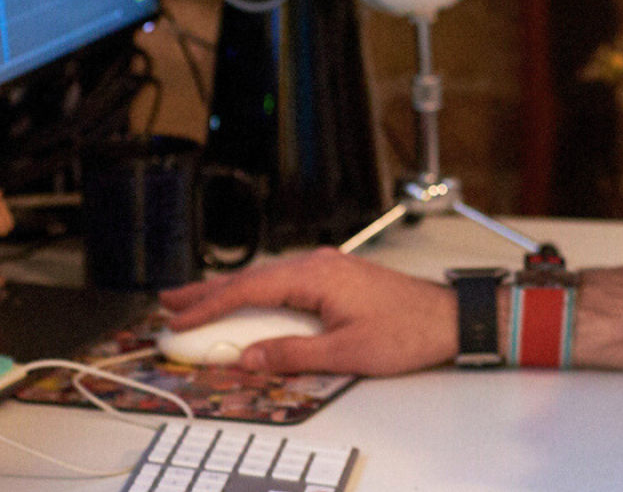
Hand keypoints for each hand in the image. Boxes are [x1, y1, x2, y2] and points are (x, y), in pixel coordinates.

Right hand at [159, 248, 456, 376]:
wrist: (451, 318)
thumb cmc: (409, 330)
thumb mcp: (346, 353)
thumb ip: (292, 354)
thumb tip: (249, 358)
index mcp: (316, 276)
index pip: (248, 290)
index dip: (209, 307)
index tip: (180, 320)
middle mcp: (319, 264)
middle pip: (251, 277)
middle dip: (208, 291)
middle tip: (171, 301)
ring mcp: (328, 268)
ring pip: (267, 277)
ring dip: (231, 291)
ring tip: (198, 302)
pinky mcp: (337, 277)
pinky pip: (285, 281)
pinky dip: (258, 292)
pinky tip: (248, 301)